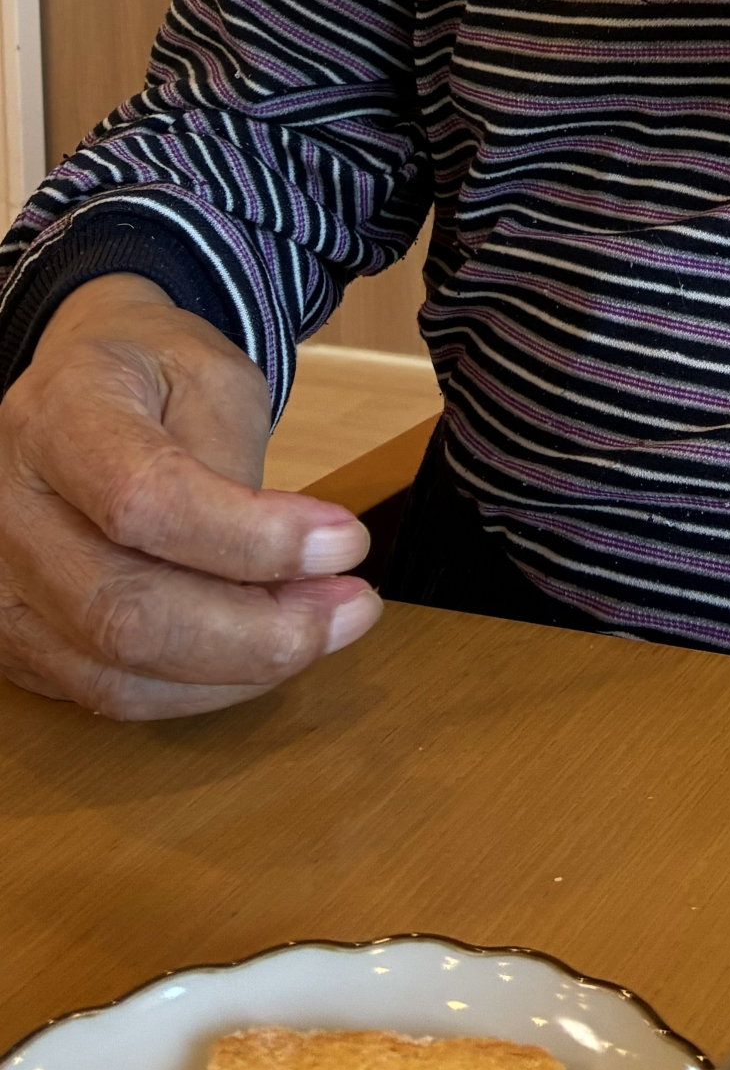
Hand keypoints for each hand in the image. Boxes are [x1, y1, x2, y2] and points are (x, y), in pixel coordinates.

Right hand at [0, 274, 378, 719]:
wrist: (80, 385)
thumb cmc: (153, 376)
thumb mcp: (212, 375)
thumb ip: (233, 463)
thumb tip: (283, 564)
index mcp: (58, 417)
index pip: (144, 501)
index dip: (251, 538)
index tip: (346, 541)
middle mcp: (8, 509)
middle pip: (124, 611)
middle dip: (256, 630)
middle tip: (353, 608)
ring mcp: (2, 587)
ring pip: (118, 672)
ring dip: (239, 669)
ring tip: (324, 626)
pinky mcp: (18, 642)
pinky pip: (112, 694)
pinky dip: (202, 688)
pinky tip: (265, 652)